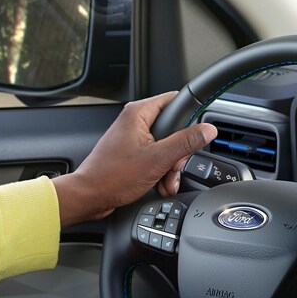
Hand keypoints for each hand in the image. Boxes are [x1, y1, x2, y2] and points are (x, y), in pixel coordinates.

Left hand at [51, 92, 216, 224]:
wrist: (90, 197)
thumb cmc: (112, 177)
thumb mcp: (157, 159)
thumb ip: (185, 142)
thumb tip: (207, 130)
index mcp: (138, 113)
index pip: (174, 101)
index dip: (190, 116)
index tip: (198, 130)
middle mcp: (135, 122)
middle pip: (173, 129)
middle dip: (178, 153)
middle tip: (173, 166)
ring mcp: (133, 138)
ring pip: (166, 146)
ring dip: (171, 167)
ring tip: (165, 181)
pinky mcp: (132, 153)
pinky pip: (156, 157)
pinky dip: (161, 171)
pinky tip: (159, 184)